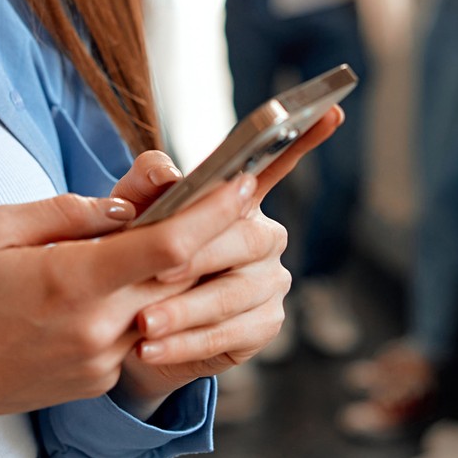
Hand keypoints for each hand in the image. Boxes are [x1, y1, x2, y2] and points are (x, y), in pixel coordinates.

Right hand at [0, 169, 258, 457]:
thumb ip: (63, 212)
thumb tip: (120, 208)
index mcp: (73, 282)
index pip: (166, 245)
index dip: (212, 212)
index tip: (243, 182)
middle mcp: (99, 327)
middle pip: (182, 277)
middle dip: (217, 234)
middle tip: (238, 192)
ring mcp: (103, 359)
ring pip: (165, 306)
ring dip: (182, 268)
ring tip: (187, 227)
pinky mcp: (99, 378)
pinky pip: (138, 330)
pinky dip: (147, 299)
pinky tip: (131, 276)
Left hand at [104, 108, 342, 410]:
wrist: (126, 327)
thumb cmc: (130, 257)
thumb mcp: (126, 216)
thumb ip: (142, 186)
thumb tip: (166, 172)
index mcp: (236, 198)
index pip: (274, 162)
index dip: (305, 137)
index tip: (331, 108)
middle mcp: (262, 234)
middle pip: (244, 236)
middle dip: (196, 257)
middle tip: (154, 275)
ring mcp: (269, 280)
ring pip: (236, 292)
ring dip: (186, 310)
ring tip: (144, 323)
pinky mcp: (265, 324)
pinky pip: (232, 333)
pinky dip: (188, 342)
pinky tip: (153, 349)